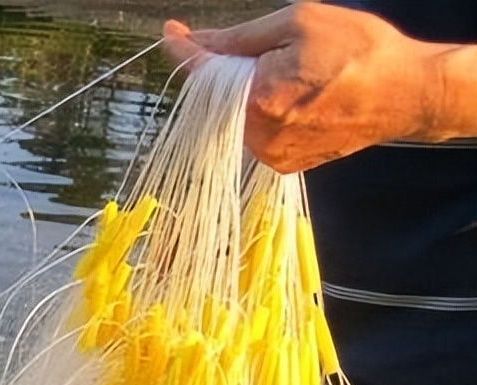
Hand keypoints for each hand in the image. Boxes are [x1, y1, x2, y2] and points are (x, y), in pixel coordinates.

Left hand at [162, 3, 476, 172]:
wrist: (407, 93)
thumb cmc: (360, 51)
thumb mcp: (298, 23)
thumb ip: (240, 38)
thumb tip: (198, 41)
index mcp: (259, 97)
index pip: (204, 74)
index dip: (186, 52)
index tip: (172, 36)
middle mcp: (258, 134)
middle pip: (217, 100)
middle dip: (226, 73)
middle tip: (258, 51)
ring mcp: (271, 154)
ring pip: (235, 118)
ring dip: (247, 94)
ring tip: (292, 75)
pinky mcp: (283, 164)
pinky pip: (255, 134)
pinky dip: (263, 114)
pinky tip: (296, 97)